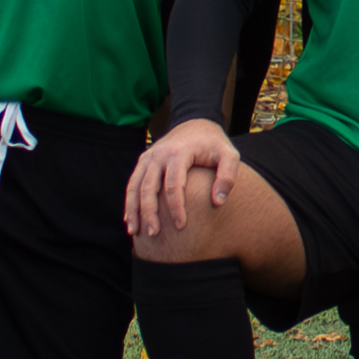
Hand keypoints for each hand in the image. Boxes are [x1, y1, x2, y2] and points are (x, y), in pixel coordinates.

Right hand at [124, 115, 243, 244]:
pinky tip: (130, 220)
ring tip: (135, 232)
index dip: (176, 207)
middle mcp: (159, 154)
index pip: (174, 184)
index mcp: (179, 152)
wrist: (196, 123)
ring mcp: (149, 157)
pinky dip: (129, 202)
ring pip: (135, 186)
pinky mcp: (144, 161)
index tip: (181, 226)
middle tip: (154, 234)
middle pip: (149, 187)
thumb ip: (228, 177)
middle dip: (150, 213)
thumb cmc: (214, 144)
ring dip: (134, 210)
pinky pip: (132, 183)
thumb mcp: (229, 155)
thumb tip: (218, 202)